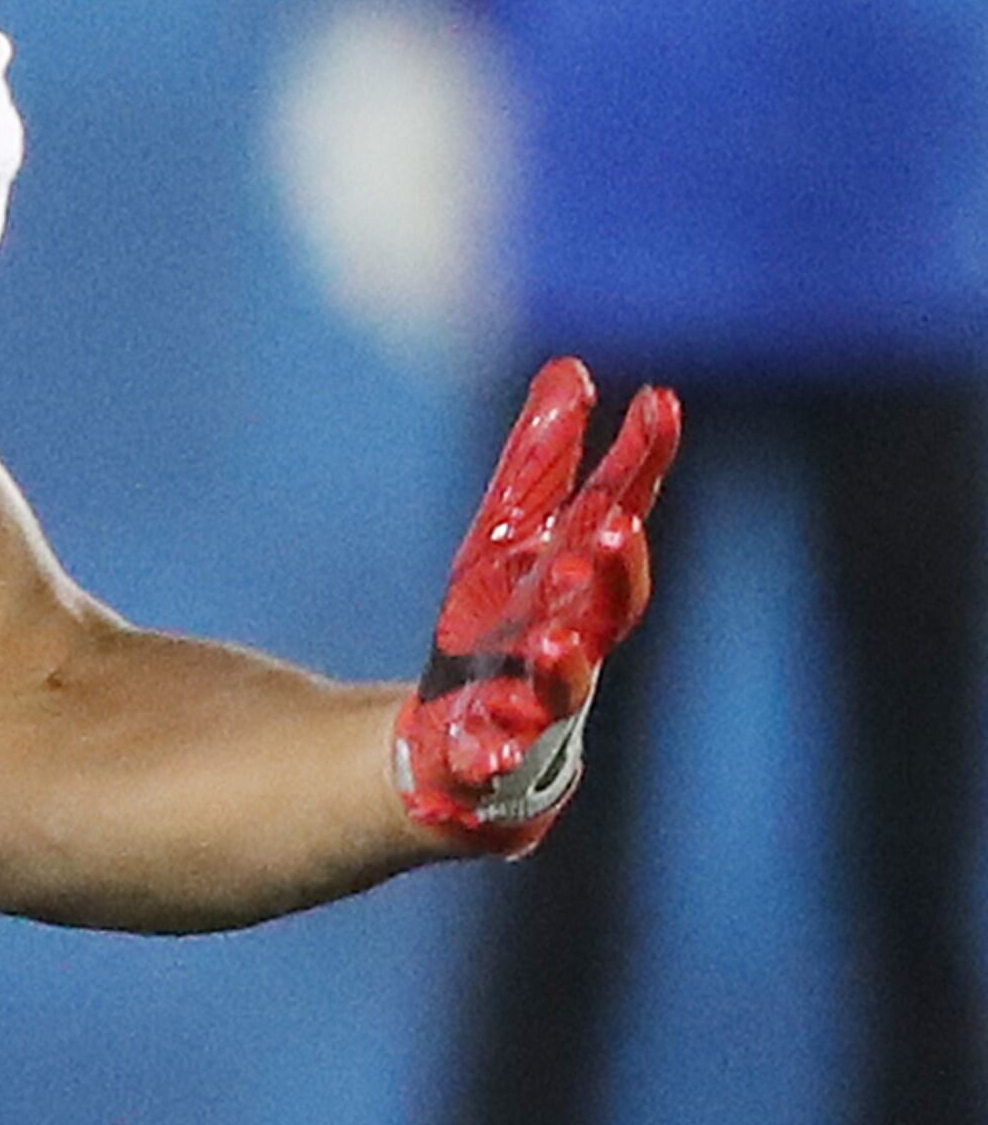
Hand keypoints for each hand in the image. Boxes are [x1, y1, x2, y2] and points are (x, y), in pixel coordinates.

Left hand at [396, 359, 680, 853]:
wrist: (465, 754)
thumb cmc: (507, 630)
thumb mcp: (511, 539)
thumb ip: (541, 461)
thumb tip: (570, 367)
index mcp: (577, 585)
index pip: (616, 517)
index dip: (640, 464)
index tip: (658, 402)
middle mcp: (572, 643)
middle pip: (603, 606)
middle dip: (612, 570)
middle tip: (613, 527)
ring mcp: (534, 705)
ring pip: (559, 688)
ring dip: (563, 664)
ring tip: (551, 642)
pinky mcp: (483, 756)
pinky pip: (490, 754)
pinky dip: (493, 747)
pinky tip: (487, 739)